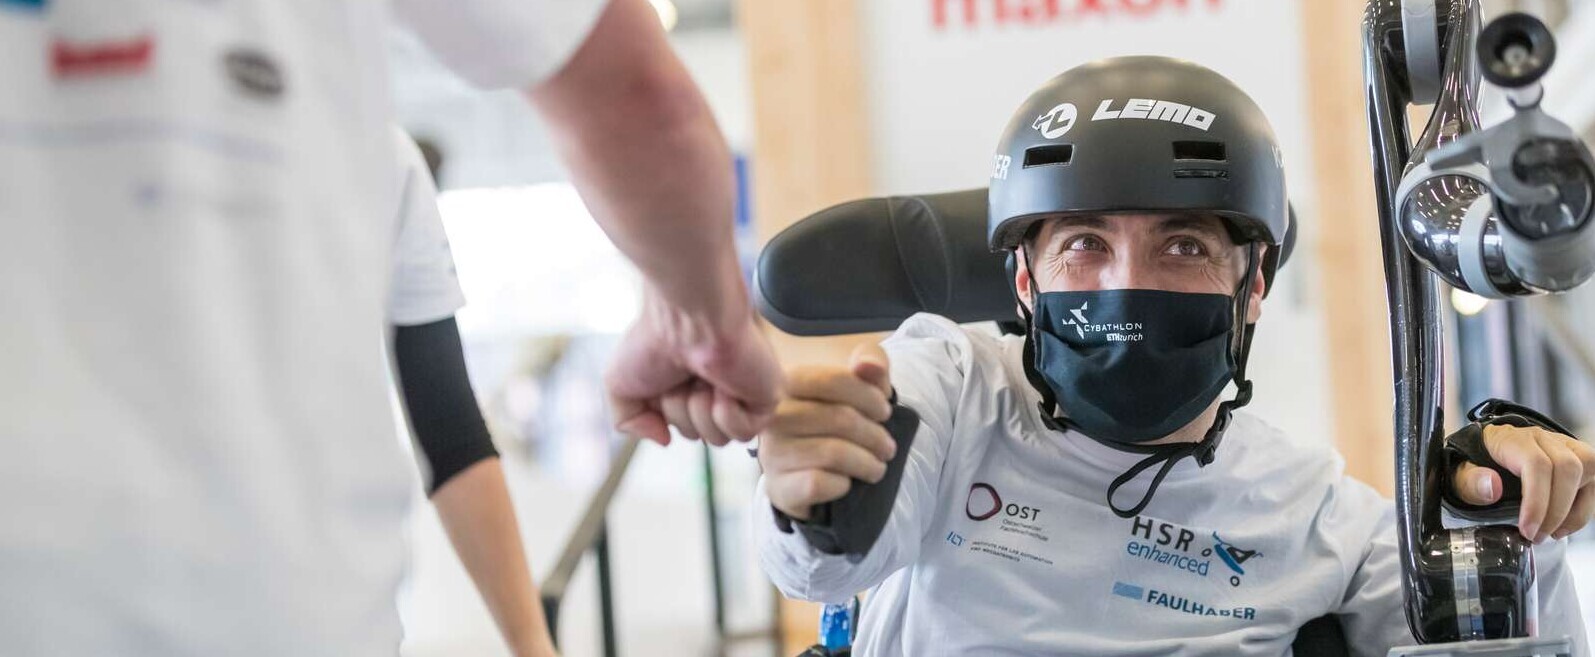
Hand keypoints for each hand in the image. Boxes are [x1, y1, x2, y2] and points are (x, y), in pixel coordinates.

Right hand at [606, 292, 782, 445]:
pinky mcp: (767, 395)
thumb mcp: (619, 385)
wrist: (688, 318)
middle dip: (682, 411)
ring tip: (703, 378)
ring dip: (702, 411)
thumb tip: (663, 439)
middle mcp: (718, 387)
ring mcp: (745, 392)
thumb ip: (629, 421)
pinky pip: (745, 432)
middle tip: (683, 376)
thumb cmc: (654, 341)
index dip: (666, 411)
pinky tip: (723, 386)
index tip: (664, 378)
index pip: (679, 427)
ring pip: (719, 439)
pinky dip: (727, 413)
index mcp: (690, 385)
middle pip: (698, 436)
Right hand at [760, 342, 896, 520]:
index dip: (869, 397)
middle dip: (875, 436)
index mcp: (789, 381)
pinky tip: (847, 482)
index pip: (832, 380)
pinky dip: (842, 485)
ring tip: (877, 466)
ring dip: (867, 463)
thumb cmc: (841, 418)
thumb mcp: (862, 383)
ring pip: (833, 453)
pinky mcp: (778, 486)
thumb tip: (867, 366)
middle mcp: (773, 416)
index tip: (884, 412)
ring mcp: (772, 452)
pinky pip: (818, 483)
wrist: (815, 470)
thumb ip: (872, 362)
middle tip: (888, 448)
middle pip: (839, 418)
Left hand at [1451, 423, 1594, 542]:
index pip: (1535, 463)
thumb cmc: (1473, 469)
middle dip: (1555, 510)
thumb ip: (1470, 482)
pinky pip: (1594, 481)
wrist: (1483, 460)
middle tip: (1536, 536)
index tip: (1527, 530)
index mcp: (1509, 438)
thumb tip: (1493, 487)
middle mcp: (1541, 437)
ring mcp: (1563, 445)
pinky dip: (1582, 510)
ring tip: (1550, 533)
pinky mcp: (1578, 459)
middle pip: (1567, 467)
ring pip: (1588, 469)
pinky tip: (1561, 526)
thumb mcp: (1459, 478)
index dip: (1537, 501)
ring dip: (1573, 510)